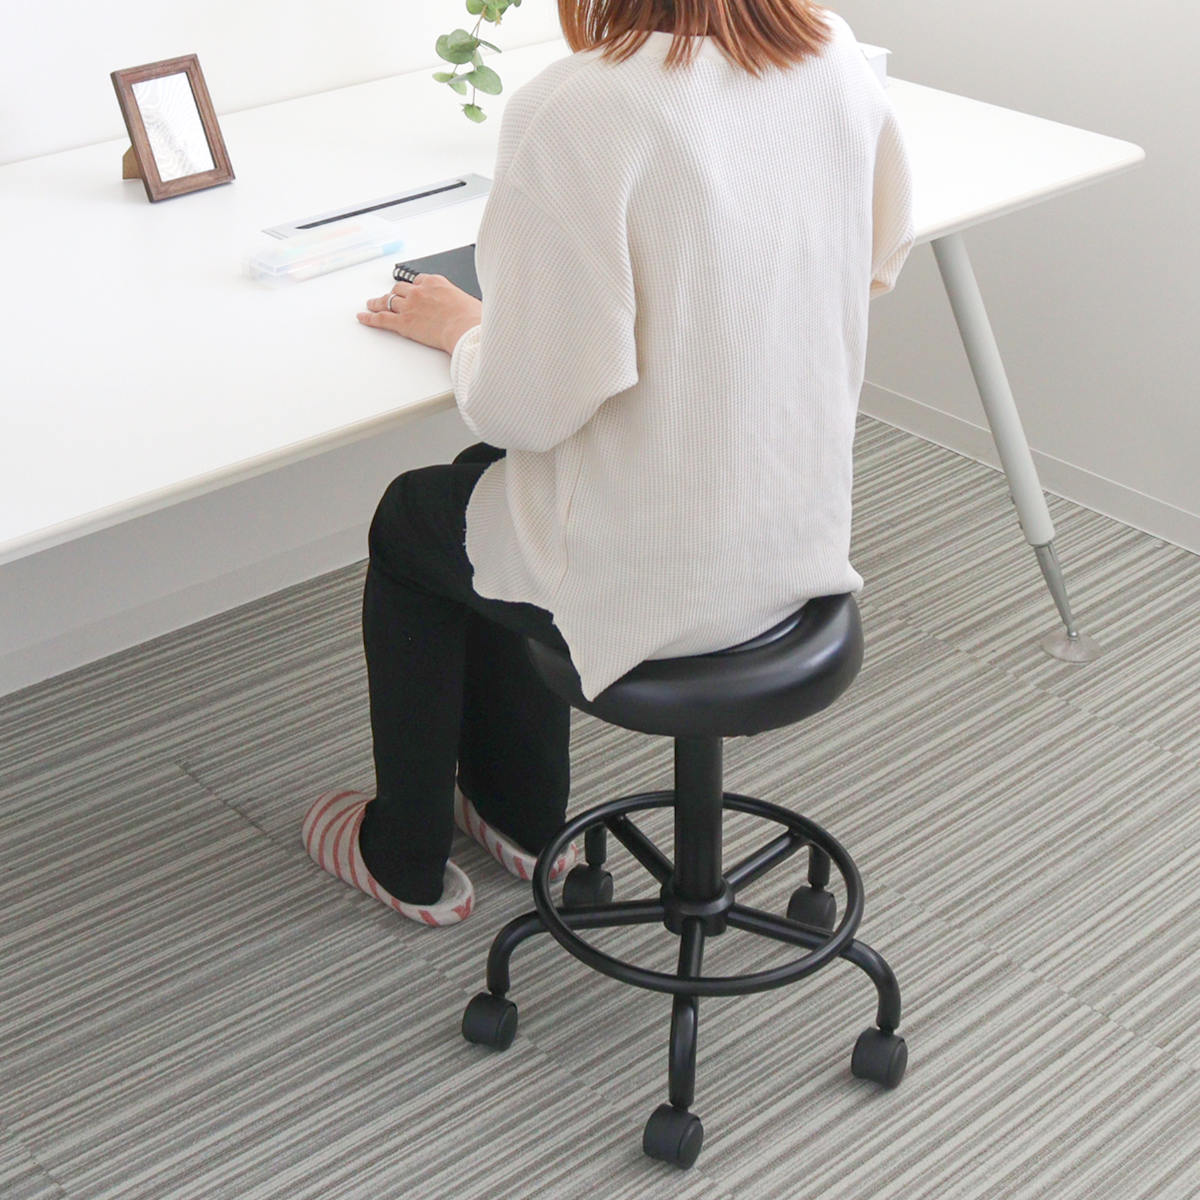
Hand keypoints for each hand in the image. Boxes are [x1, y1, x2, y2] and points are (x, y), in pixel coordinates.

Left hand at [357, 274, 481, 354]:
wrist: (465, 328)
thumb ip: (459, 303)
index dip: (414, 287)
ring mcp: (409, 306)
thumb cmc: (472, 318)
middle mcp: (419, 291)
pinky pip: (381, 318)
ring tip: (372, 304)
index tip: (412, 290)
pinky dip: (370, 317)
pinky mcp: (403, 322)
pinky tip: (362, 317)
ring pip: (388, 300)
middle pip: (400, 289)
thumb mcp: (469, 302)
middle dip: (394, 293)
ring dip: (378, 302)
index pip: (419, 281)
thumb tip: (465, 309)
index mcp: (436, 282)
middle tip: (389, 296)